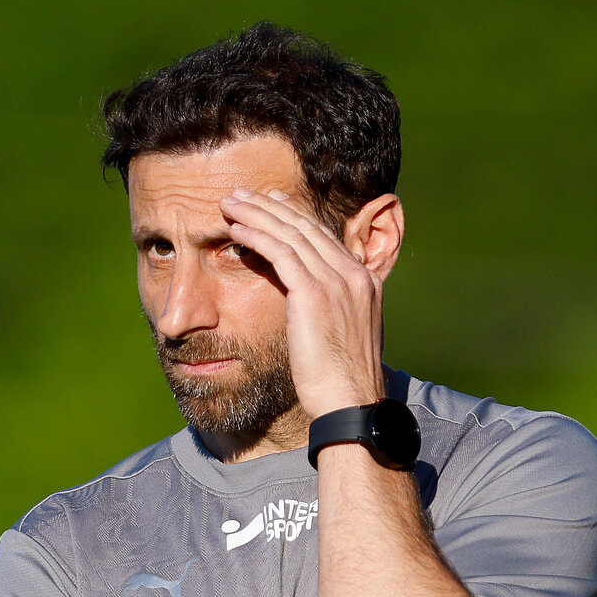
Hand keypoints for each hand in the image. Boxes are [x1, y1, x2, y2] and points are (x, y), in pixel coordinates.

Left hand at [218, 188, 384, 416]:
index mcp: (365, 282)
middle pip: (308, 227)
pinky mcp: (314, 294)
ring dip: (257, 214)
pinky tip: (236, 228)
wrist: (351, 402)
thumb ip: (336, 314)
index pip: (325, 237)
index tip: (273, 202)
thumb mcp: (347, 338)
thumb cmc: (343, 383)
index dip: (296, 216)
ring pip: (292, 234)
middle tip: (244, 193)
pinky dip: (257, 236)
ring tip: (231, 202)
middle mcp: (354, 274)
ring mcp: (337, 282)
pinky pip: (281, 253)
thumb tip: (319, 313)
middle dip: (272, 206)